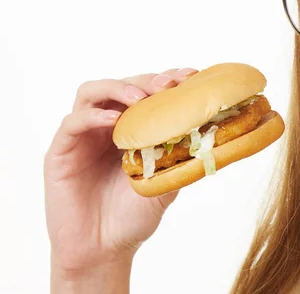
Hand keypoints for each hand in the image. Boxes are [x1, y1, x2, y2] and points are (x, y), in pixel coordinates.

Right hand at [44, 68, 197, 274]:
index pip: (147, 91)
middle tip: (168, 86)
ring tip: (139, 97)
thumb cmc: (134, 215)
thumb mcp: (165, 182)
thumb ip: (180, 156)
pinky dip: (93, 116)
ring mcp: (82, 136)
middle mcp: (106, 125)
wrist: (104, 250)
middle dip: (147, 81)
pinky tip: (113, 121)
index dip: (167, 79)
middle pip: (122, 85)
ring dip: (118, 88)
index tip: (191, 76)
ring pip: (92, 92)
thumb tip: (212, 134)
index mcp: (132, 128)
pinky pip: (72, 123)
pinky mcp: (61, 152)